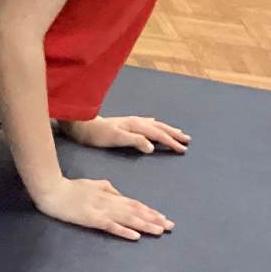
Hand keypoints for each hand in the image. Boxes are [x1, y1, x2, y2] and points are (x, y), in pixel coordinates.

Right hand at [33, 177, 171, 239]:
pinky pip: (111, 226)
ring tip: (160, 231)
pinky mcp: (91, 219)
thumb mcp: (92, 184)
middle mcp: (109, 203)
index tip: (162, 217)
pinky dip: (124, 231)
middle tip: (170, 226)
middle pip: (136, 212)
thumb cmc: (69, 187)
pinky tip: (135, 236)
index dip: (149, 211)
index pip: (134, 204)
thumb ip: (107, 188)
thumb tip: (119, 193)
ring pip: (128, 218)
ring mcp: (101, 211)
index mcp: (109, 195)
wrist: (51, 189)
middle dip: (154, 219)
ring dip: (145, 225)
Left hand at [63, 115, 189, 153]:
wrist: (82, 126)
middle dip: (174, 135)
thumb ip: (135, 141)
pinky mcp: (126, 123)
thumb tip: (152, 146)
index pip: (158, 135)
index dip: (171, 142)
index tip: (182, 150)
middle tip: (187, 141)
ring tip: (179, 132)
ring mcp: (132, 121)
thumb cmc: (98, 135)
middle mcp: (136, 122)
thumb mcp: (116, 139)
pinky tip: (155, 123)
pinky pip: (146, 123)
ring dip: (167, 129)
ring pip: (155, 125)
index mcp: (136, 126)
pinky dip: (155, 125)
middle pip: (160, 128)